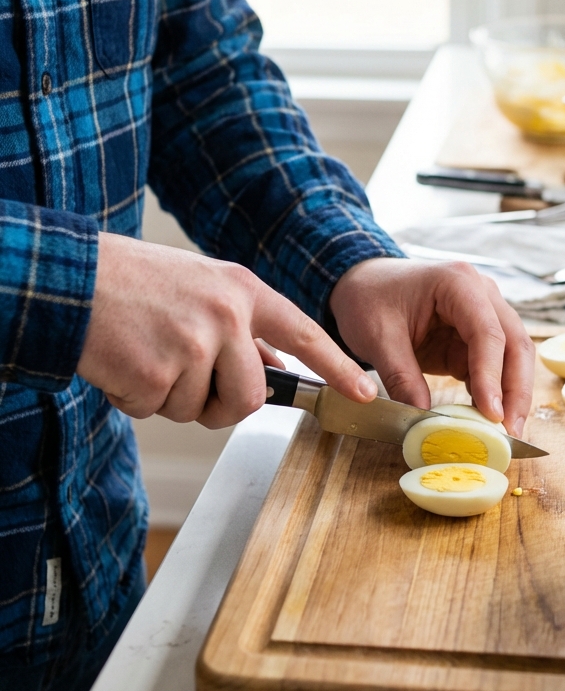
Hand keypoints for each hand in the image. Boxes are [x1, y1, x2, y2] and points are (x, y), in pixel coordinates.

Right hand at [78, 233, 376, 428]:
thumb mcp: (202, 288)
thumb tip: (272, 368)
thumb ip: (240, 325)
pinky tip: (124, 361)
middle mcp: (226, 316)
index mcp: (241, 290)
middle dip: (220, 403)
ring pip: (200, 410)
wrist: (73, 279)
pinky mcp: (158, 374)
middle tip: (185, 378)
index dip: (338, 367)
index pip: (304, 332)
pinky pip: (158, 411)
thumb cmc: (136, 283)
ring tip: (147, 354)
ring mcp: (193, 346)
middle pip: (250, 396)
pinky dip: (136, 397)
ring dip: (171, 398)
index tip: (365, 393)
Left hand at [329, 258, 534, 435]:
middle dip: (516, 390)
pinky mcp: (475, 337)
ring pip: (513, 356)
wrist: (363, 285)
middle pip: (515, 343)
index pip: (487, 332)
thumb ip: (401, 377)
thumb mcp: (377, 337)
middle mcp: (480, 293)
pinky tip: (488, 420)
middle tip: (511, 430)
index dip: (492, 375)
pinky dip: (493, 393)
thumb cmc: (369, 299)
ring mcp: (483, 314)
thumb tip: (423, 421)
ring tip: (506, 432)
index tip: (492, 414)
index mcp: (457, 282)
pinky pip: (494, 367)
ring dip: (512, 394)